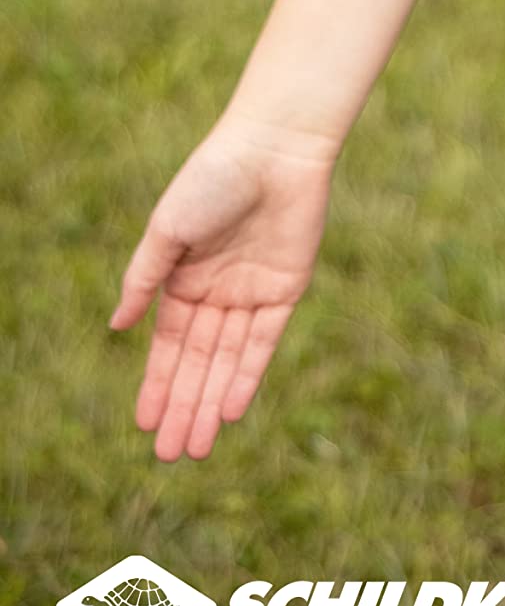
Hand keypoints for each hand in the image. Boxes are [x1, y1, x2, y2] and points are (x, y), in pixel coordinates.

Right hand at [107, 113, 339, 460]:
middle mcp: (217, 291)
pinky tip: (232, 410)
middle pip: (199, 361)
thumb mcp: (167, 231)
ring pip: (229, 360)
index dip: (158, 385)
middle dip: (184, 407)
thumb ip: (144, 280)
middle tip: (170, 456)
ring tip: (198, 448)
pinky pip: (265, 341)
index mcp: (184, 278)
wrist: (273, 149)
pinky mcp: (286, 288)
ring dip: (213, 402)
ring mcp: (252, 292)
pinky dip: (249, 375)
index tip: (144, 425)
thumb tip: (115, 327)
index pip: (170, 345)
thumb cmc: (213, 180)